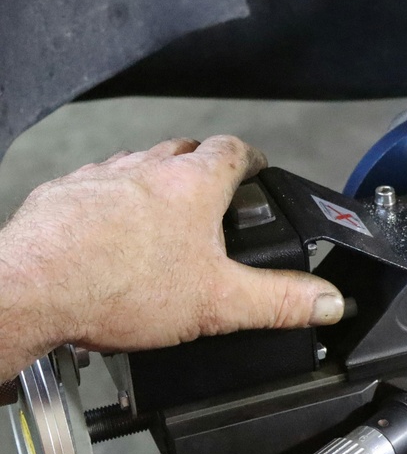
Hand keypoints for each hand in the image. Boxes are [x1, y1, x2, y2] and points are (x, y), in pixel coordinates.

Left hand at [0, 136, 342, 376]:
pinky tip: (109, 242)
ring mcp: (98, 178)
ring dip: (153, 185)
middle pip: (183, 151)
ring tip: (163, 224)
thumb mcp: (220, 304)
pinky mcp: (60, 197)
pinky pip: (94, 189)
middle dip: (202, 169)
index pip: (233, 149)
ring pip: (136, 167)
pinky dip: (109, 206)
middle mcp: (144, 168)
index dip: (252, 159)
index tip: (258, 169)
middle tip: (215, 198)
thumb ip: (281, 300)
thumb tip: (328, 300)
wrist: (30, 292)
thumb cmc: (118, 289)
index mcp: (191, 184)